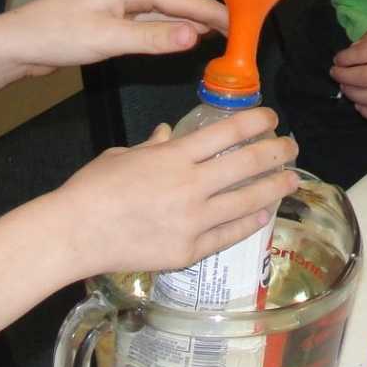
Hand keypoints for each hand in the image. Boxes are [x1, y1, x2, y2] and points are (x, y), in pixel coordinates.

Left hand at [1, 0, 226, 78]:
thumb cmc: (53, 35)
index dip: (213, 12)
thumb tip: (192, 35)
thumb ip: (151, 38)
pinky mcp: (114, 18)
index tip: (239, 23)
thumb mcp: (106, 39)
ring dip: (193, 21)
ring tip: (220, 34)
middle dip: (209, 12)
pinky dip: (173, 29)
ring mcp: (121, 3)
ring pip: (168, 9)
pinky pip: (154, 21)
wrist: (18, 43)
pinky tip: (184, 37)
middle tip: (238, 29)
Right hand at [56, 108, 298, 275]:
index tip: (271, 116)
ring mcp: (193, 221)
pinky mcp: (189, 249)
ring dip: (274, 188)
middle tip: (291, 146)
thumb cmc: (91, 188)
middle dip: (276, 151)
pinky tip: (262, 214)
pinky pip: (228, 234)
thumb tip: (169, 136)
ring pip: (246, 201)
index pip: (226, 132)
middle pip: (246, 164)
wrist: (75, 233)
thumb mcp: (122, 155)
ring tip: (291, 180)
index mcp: (173, 156)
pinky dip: (249, 223)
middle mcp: (190, 185)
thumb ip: (152, 147)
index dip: (255, 121)